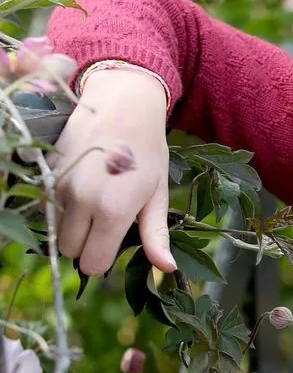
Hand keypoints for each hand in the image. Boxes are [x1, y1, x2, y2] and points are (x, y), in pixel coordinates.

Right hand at [50, 66, 173, 277]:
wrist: (122, 104)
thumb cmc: (147, 153)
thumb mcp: (157, 195)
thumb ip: (156, 235)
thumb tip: (166, 268)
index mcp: (112, 212)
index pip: (93, 263)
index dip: (102, 259)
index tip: (113, 244)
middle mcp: (81, 201)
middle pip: (70, 250)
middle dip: (85, 245)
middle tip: (105, 223)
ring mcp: (60, 185)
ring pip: (56, 229)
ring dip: (71, 225)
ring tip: (94, 201)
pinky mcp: (47, 171)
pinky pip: (46, 206)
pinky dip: (60, 206)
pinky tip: (81, 186)